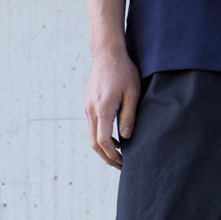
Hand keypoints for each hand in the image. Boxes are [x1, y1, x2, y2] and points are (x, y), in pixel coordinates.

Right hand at [84, 47, 141, 167]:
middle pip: (94, 143)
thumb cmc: (124, 72)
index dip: (113, 156)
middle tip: (120, 165)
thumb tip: (126, 138)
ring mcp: (87, 107)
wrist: (107, 54)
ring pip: (91, 136)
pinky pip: (92, 127)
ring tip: (118, 156)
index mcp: (102, 109)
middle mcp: (91, 110)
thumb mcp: (133, 94)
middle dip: (107, 157)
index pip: (103, 141)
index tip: (123, 162)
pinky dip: (101, 138)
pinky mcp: (88, 105)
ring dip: (103, 149)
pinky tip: (114, 140)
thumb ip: (129, 117)